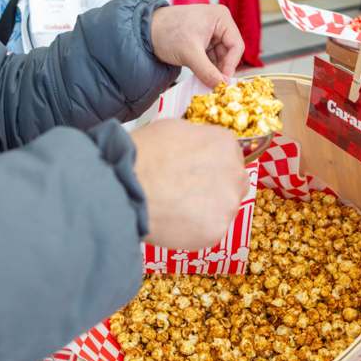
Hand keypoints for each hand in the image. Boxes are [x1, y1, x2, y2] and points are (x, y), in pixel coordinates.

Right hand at [131, 119, 248, 249]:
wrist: (126, 186)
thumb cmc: (143, 155)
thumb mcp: (173, 129)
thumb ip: (197, 140)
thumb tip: (198, 149)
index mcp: (225, 143)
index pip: (230, 156)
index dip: (211, 166)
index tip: (195, 173)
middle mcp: (234, 173)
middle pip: (234, 183)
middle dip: (215, 188)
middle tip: (187, 193)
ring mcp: (227, 204)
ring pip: (223, 209)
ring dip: (206, 210)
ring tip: (176, 209)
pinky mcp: (217, 230)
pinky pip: (209, 231)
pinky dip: (195, 230)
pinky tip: (174, 222)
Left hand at [150, 4, 244, 87]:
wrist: (145, 31)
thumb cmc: (166, 31)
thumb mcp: (189, 53)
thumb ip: (207, 71)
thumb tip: (222, 86)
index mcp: (221, 18)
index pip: (236, 45)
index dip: (231, 65)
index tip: (223, 81)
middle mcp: (219, 24)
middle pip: (229, 53)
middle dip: (221, 69)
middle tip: (215, 85)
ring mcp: (211, 34)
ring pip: (221, 58)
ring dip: (214, 71)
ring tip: (205, 81)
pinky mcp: (203, 43)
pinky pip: (212, 60)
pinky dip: (208, 69)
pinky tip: (201, 76)